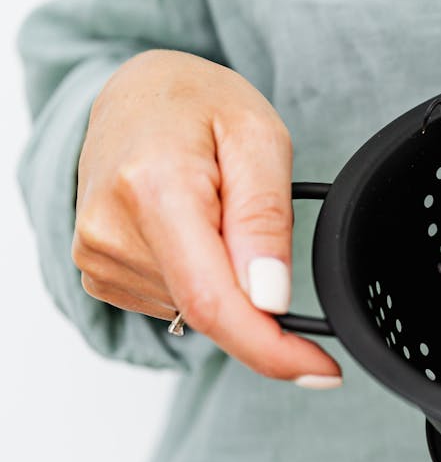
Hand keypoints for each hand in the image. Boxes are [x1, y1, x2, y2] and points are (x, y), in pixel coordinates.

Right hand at [73, 50, 341, 386]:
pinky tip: (197, 226)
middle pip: (209, 309)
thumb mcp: (259, 137)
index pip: (214, 302)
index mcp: (154, 189)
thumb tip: (269, 297)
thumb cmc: (198, 102)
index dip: (271, 349)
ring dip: (230, 278)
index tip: (321, 370)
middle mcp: (111, 230)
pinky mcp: (100, 270)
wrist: (135, 91)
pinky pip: (175, 300)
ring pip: (196, 308)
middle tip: (270, 238)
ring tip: (220, 208)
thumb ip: (265, 217)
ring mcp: (98, 254)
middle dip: (260, 298)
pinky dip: (204, 277)